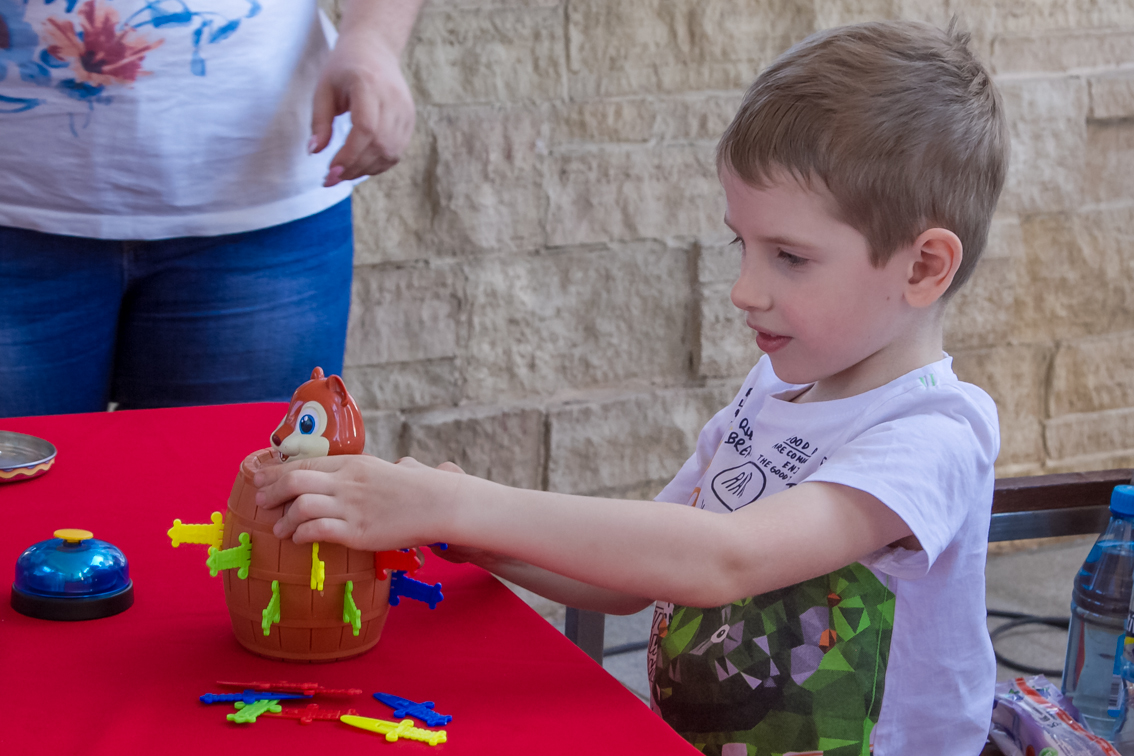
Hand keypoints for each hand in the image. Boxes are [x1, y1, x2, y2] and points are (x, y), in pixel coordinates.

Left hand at [254, 454, 448, 549]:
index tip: (259, 478)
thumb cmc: (418, 488)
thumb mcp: (387, 469)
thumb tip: (372, 471)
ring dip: (284, 519)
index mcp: (352, 464)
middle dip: (271, 492)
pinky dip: (301, 535)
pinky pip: (318, 530)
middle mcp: (347, 482)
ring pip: (301, 506)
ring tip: (279, 529)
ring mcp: (351, 507)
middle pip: (295, 480)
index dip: (276, 471)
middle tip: (261, 502)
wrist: (439, 503)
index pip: (305, 463)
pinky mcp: (358, 531)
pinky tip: (299, 539)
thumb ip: (368, 473)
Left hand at [310, 27, 415, 186]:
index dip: (350, 155)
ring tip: (343, 173)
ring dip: (365, 169)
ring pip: (390, 153)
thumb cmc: (344, 68)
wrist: (375, 49)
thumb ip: (319, 121)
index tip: (330, 171)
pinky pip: (396, 152)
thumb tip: (315, 152)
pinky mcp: (410, 120)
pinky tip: (359, 166)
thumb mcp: (323, 88)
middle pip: (379, 145)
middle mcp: (392, 99)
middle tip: (330, 179)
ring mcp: (405, 111)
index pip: (366, 128)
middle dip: (354, 167)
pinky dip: (377, 165)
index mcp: (368, 84)